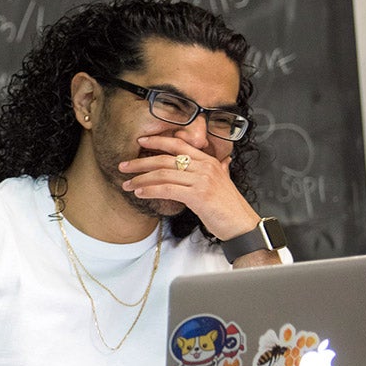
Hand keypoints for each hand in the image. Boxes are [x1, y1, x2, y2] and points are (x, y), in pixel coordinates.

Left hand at [118, 135, 259, 240]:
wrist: (242, 224)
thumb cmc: (229, 206)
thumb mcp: (225, 182)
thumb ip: (221, 170)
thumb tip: (225, 162)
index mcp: (210, 161)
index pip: (180, 144)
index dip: (158, 140)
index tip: (140, 141)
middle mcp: (206, 167)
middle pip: (166, 159)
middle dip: (141, 162)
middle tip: (123, 166)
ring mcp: (202, 180)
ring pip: (164, 174)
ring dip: (141, 179)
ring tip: (127, 184)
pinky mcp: (198, 196)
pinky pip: (168, 190)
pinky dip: (151, 190)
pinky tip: (140, 193)